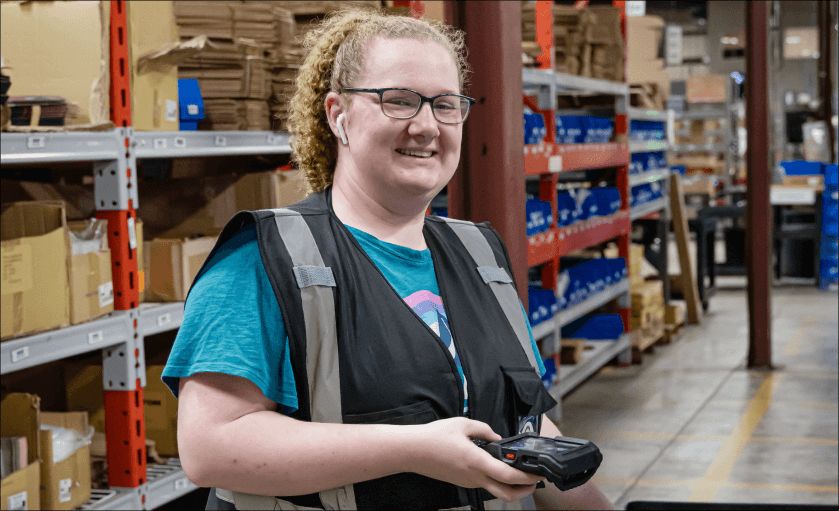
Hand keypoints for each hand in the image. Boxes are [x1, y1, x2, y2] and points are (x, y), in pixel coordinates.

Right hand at [406, 417, 543, 501]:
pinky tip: (497, 468)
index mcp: (476, 462)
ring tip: (520, 473)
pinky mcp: (463, 482)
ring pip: (496, 490)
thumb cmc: (434, 437)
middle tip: (535, 480)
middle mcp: (474, 477)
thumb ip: (484, 430)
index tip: (539, 473)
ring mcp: (468, 482)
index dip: (528, 476)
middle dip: (526, 490)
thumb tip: (496, 437)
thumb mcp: (462, 424)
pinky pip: (485, 485)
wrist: (412, 451)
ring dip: (511, 486)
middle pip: (507, 494)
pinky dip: (497, 480)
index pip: (509, 475)